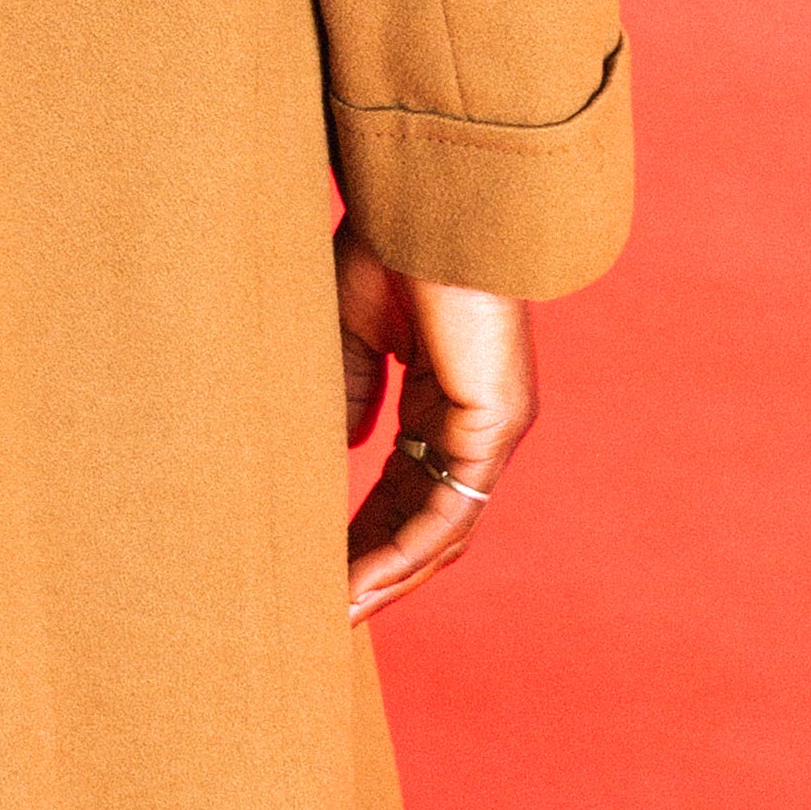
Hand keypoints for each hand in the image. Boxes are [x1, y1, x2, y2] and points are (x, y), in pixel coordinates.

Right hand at [340, 242, 537, 623]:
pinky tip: (363, 581)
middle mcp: (474, 419)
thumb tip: (345, 449)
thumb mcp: (352, 325)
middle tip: (322, 611)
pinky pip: (450, 507)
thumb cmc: (393, 239)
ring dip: (389, 577)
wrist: (433, 195)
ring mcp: (491, 425)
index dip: (362, 529)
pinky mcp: (495, 422)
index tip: (315, 564)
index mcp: (444, 393)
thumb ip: (351, 389)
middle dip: (374, 569)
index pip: (404, 485)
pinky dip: (406, 552)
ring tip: (336, 614)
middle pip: (425, 520)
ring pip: (442, 529)